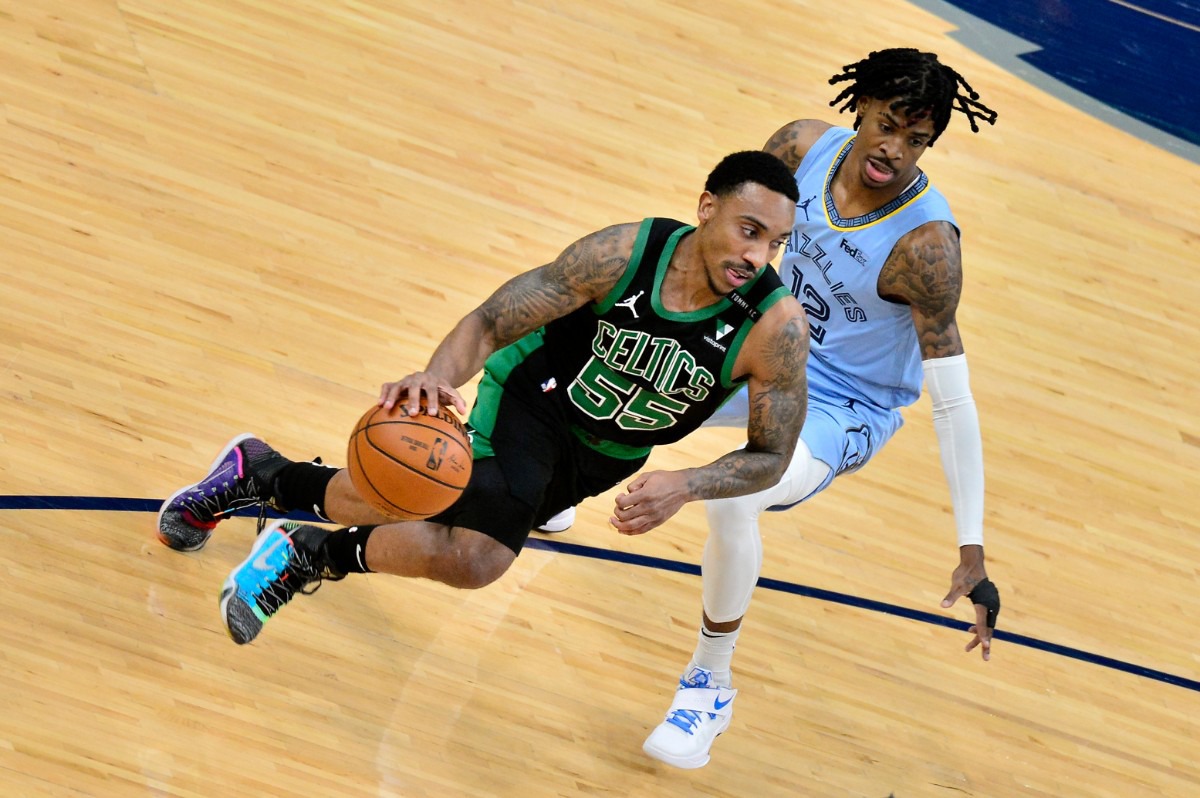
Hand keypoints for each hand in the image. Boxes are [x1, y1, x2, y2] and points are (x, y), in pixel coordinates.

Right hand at [378, 372, 465, 417]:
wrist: (430, 378)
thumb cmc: (441, 391)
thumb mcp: (450, 393)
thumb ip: (457, 401)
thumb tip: (464, 412)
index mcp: (432, 381)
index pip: (433, 391)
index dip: (432, 401)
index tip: (432, 413)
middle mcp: (417, 379)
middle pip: (414, 388)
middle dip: (413, 400)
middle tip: (412, 413)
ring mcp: (405, 381)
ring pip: (397, 386)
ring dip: (392, 396)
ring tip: (386, 407)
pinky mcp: (396, 384)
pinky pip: (387, 387)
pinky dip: (383, 394)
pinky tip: (379, 406)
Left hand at [609, 470, 691, 534]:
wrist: (683, 488)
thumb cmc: (665, 479)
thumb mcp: (648, 475)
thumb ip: (634, 484)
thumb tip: (627, 494)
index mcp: (645, 495)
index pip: (623, 503)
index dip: (618, 499)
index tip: (621, 496)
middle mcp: (648, 508)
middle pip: (624, 516)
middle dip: (617, 512)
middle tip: (618, 507)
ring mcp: (653, 517)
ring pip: (631, 527)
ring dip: (619, 525)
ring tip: (613, 521)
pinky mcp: (657, 522)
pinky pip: (641, 530)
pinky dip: (630, 532)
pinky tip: (622, 530)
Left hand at [939, 544, 998, 660]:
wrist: (972, 563)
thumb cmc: (964, 574)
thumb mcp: (956, 585)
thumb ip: (951, 597)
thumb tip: (943, 606)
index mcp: (983, 603)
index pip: (983, 623)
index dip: (983, 636)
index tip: (985, 646)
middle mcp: (990, 605)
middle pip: (988, 628)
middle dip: (985, 643)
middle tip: (985, 659)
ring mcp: (991, 605)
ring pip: (987, 625)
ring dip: (980, 636)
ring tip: (968, 648)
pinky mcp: (989, 603)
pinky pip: (985, 619)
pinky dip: (979, 627)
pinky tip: (969, 630)